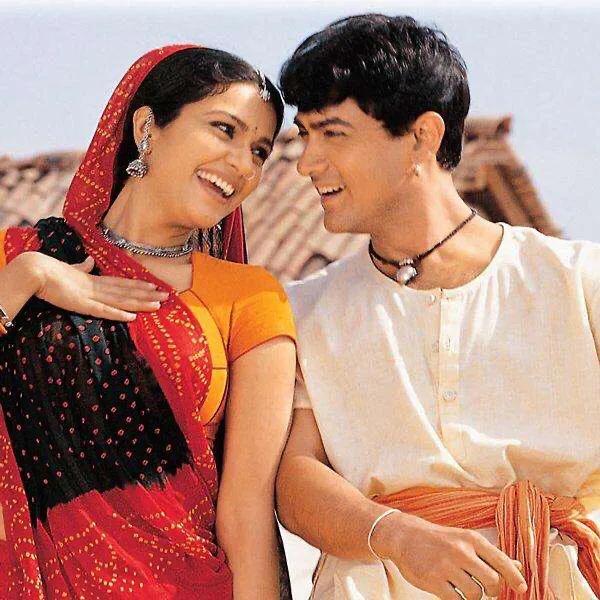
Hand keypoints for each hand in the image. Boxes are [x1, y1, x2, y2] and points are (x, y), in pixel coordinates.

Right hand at [24, 252, 168, 320]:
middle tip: (168, 296)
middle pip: (128, 291)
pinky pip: (104, 311)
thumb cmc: (49, 270)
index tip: (155, 285)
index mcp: (94, 280)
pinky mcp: (82, 304)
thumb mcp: (71, 269)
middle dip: (148, 294)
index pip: (122, 283)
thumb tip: (88, 262)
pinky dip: (118, 314)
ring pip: (121, 300)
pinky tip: (132, 317)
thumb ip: (81, 268)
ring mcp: (91, 295)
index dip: (139, 284)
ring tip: (158, 305)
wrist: (35, 270)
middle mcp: (97, 287)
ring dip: (140, 303)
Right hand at [372, 511, 526, 599]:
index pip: (502, 561)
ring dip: (473, 596)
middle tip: (484, 589)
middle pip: (492, 582)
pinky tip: (451, 591)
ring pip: (476, 595)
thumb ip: (491, 555)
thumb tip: (518, 567)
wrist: (405, 536)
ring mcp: (446, 566)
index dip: (515, 578)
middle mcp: (461, 551)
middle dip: (492, 591)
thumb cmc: (440, 540)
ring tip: (463, 588)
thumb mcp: (465, 540)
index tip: (522, 588)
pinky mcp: (433, 580)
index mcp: (472, 539)